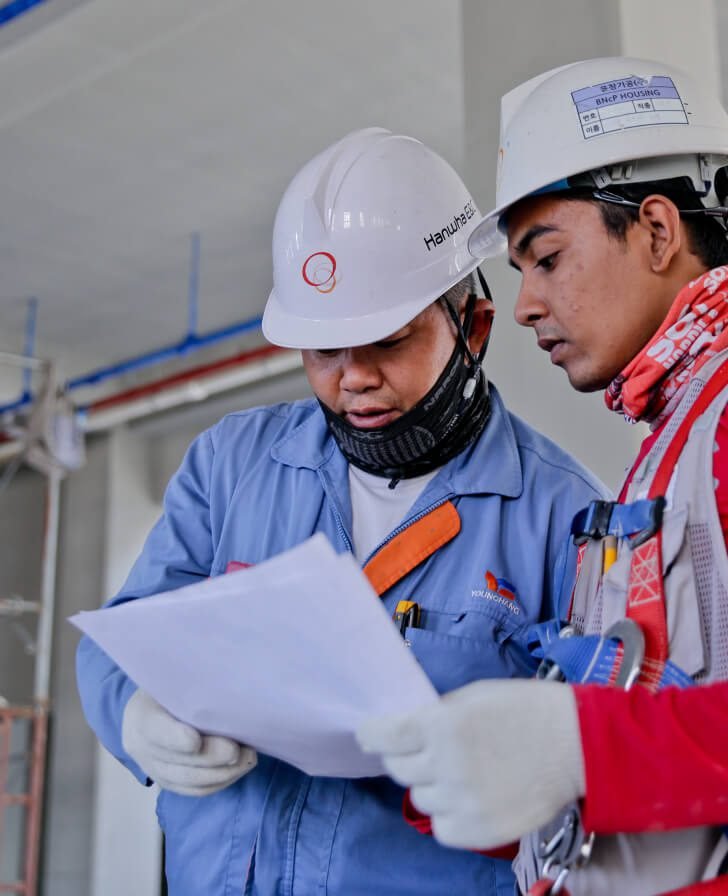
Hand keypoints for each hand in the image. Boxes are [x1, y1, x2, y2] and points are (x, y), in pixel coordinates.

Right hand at [122, 689, 256, 795]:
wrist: (148, 707)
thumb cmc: (170, 683)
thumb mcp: (175, 676)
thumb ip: (194, 683)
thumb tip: (227, 678)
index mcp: (140, 714)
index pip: (153, 730)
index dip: (174, 739)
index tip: (195, 741)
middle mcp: (141, 747)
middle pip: (176, 761)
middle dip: (211, 759)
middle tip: (238, 751)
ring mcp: (153, 768)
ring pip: (188, 781)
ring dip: (222, 773)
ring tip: (248, 759)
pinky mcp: (168, 782)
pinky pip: (194, 791)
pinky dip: (220, 782)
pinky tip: (239, 769)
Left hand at [356, 678, 584, 849]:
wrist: (577, 744)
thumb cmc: (526, 709)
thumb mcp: (473, 696)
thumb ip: (436, 715)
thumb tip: (406, 731)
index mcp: (441, 724)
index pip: (383, 736)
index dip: (371, 734)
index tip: (368, 734)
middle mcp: (447, 765)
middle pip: (398, 769)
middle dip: (403, 757)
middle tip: (420, 751)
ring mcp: (463, 801)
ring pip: (419, 799)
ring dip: (429, 785)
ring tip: (454, 773)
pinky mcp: (481, 830)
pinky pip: (442, 828)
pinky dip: (447, 814)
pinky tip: (465, 797)